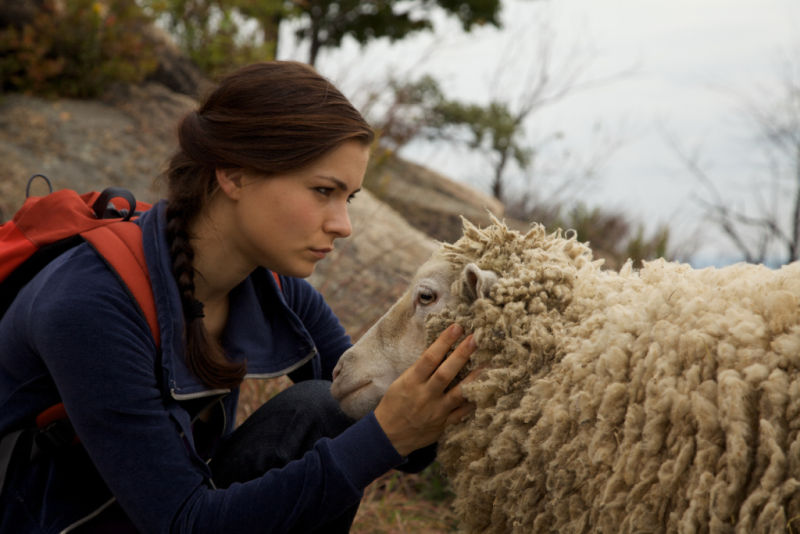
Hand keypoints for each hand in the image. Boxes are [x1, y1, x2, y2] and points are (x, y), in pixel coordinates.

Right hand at [374, 324, 478, 456]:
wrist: (389, 435)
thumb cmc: (394, 404)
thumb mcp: (401, 382)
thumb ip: (420, 369)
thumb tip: (441, 350)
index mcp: (411, 382)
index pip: (429, 358)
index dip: (443, 341)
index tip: (457, 327)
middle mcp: (425, 395)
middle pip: (446, 373)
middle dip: (461, 355)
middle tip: (475, 339)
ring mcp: (436, 411)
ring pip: (459, 393)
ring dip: (475, 377)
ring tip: (488, 363)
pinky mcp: (444, 424)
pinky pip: (463, 412)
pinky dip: (474, 401)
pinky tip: (486, 389)